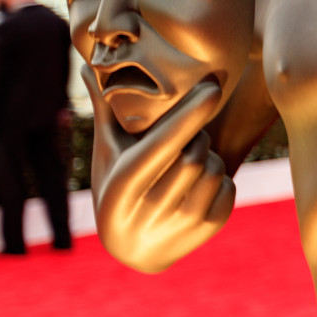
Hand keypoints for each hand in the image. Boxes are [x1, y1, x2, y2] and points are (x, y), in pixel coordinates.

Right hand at [83, 65, 233, 271]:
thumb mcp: (108, 154)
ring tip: (185, 164)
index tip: (214, 87)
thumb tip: (87, 67)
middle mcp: (147, 213)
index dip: (188, 114)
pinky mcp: (206, 231)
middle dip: (193, 138)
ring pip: (215, 168)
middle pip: (194, 153)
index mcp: (119, 188)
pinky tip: (196, 186)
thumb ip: (105, 112)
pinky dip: (220, 179)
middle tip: (181, 140)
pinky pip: (229, 187)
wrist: (133, 250)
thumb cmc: (116, 187)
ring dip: (208, 157)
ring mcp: (178, 226)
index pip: (160, 145)